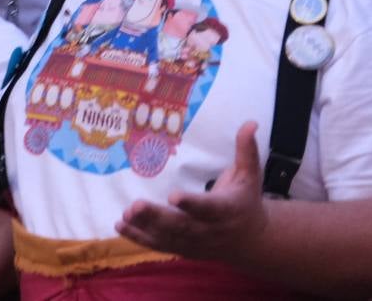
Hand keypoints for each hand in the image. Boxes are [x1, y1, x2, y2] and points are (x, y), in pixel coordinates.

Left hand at [116, 121, 267, 260]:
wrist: (252, 241)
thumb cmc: (246, 201)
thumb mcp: (250, 176)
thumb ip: (246, 151)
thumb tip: (250, 123)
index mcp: (226, 210)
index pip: (208, 208)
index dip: (191, 203)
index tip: (173, 196)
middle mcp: (209, 229)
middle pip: (182, 225)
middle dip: (158, 216)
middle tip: (136, 205)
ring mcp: (195, 242)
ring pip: (168, 237)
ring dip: (145, 227)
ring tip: (125, 214)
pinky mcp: (183, 249)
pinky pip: (160, 246)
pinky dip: (140, 238)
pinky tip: (120, 226)